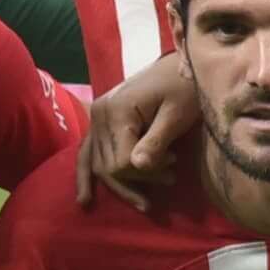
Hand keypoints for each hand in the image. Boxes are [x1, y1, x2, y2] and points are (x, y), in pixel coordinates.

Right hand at [76, 53, 203, 209]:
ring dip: (120, 184)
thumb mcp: (176, 115)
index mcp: (117, 111)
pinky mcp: (99, 120)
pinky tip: (85, 199)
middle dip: (137, 181)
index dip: (147, 173)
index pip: (121, 160)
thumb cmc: (184, 89)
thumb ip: (156, 140)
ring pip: (97, 163)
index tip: (173, 167)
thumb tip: (137, 166)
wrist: (179, 66)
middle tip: (170, 180)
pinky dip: (87, 174)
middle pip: (108, 165)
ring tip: (144, 203)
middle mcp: (99, 114)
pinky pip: (87, 152)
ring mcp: (96, 117)